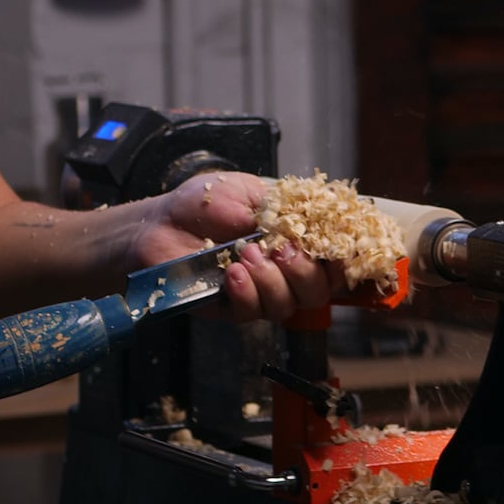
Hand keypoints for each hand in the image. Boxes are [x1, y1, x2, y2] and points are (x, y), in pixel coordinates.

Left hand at [127, 172, 340, 322]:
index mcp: (295, 240)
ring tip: (246, 255)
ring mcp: (259, 291)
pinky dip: (247, 292)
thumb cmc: (204, 203)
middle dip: (307, 272)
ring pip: (289, 306)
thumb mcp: (247, 191)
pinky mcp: (232, 307)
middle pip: (320, 291)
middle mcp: (283, 271)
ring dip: (273, 280)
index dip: (343, 258)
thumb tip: (311, 221)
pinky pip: (252, 312)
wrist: (160, 222)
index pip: (334, 259)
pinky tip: (232, 273)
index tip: (336, 248)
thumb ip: (280, 207)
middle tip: (282, 251)